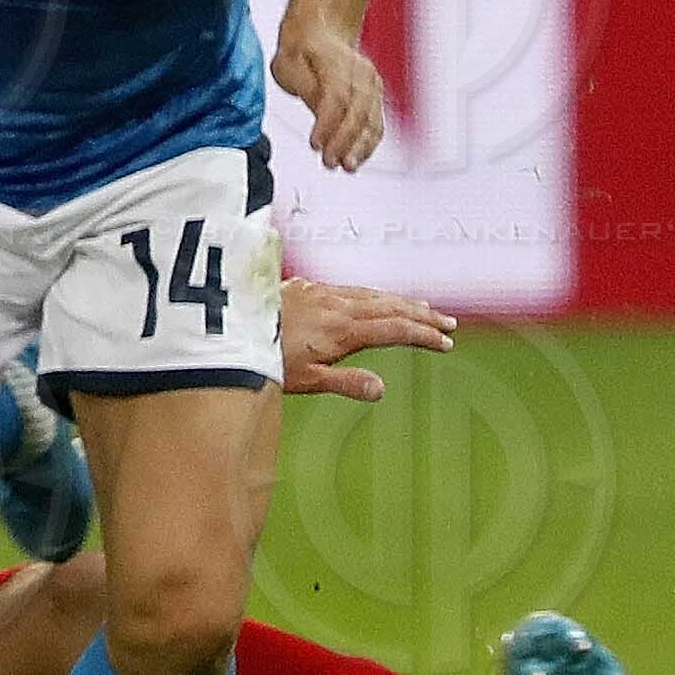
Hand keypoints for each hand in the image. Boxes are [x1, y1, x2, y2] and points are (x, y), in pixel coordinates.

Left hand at [272, 19, 385, 170]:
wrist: (321, 32)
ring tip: (347, 166)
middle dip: (345, 141)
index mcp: (337, 62)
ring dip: (360, 147)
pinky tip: (357, 158)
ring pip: (372, 120)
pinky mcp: (375, 98)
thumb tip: (320, 113)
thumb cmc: (303, 49)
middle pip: (358, 112)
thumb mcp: (289, 64)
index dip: (327, 124)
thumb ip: (306, 89)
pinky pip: (376, 123)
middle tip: (331, 162)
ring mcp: (372, 86)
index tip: (316, 143)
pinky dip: (367, 143)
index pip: (336, 97)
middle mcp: (361, 74)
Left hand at [279, 277, 454, 401]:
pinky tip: (372, 298)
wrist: (226, 325)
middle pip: (389, 307)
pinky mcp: (303, 286)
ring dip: (399, 301)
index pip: (395, 330)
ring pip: (370, 294)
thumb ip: (345, 382)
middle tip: (448, 323)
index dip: (423, 336)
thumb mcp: (306, 380)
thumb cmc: (264, 358)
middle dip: (421, 314)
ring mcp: (320, 293)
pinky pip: (348, 288)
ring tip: (421, 307)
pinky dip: (370, 293)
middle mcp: (336, 306)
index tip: (446, 343)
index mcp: (343, 329)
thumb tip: (381, 389)